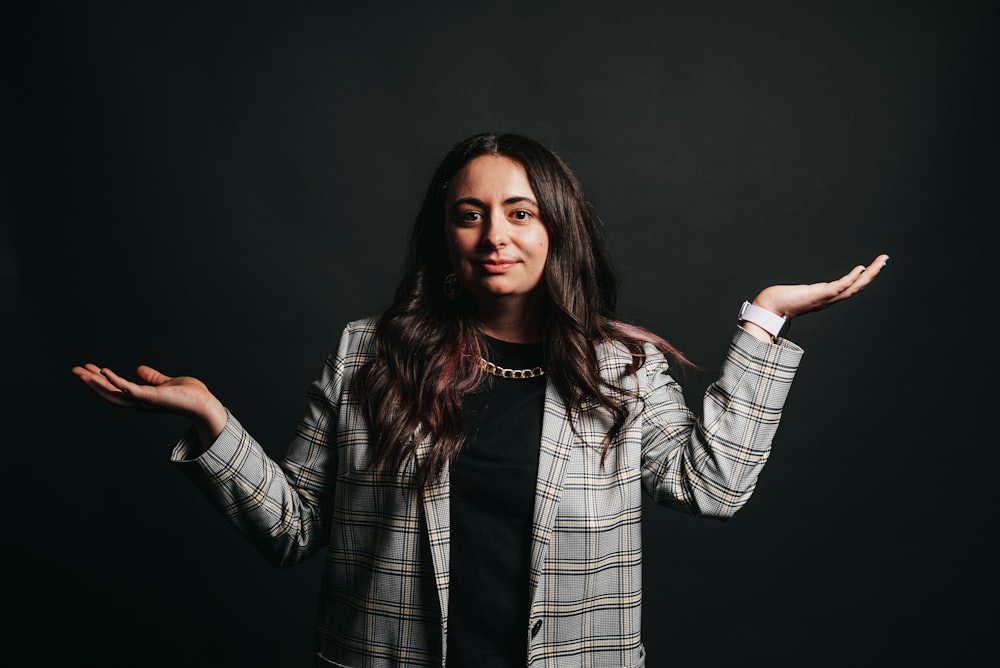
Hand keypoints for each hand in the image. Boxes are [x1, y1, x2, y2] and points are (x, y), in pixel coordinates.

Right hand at [71, 363, 226, 445]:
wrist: (203, 403)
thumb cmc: (188, 395)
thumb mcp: (165, 383)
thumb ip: (152, 378)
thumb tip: (139, 369)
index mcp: (141, 397)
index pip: (115, 389)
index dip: (100, 380)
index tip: (88, 368)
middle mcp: (139, 402)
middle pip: (109, 392)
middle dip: (91, 382)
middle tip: (74, 370)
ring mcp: (144, 400)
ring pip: (114, 393)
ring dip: (96, 383)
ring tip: (81, 373)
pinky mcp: (151, 397)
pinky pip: (129, 389)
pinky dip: (115, 381)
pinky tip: (104, 371)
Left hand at [752, 253, 889, 319]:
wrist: (770, 307)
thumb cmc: (781, 301)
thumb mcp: (802, 294)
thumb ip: (810, 292)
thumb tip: (812, 289)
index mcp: (827, 298)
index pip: (852, 288)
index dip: (865, 278)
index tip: (875, 266)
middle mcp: (830, 300)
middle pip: (858, 287)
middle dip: (873, 274)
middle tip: (885, 260)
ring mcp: (825, 298)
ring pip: (853, 287)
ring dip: (869, 275)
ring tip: (880, 262)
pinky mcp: (818, 295)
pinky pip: (839, 287)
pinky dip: (851, 279)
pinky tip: (859, 269)